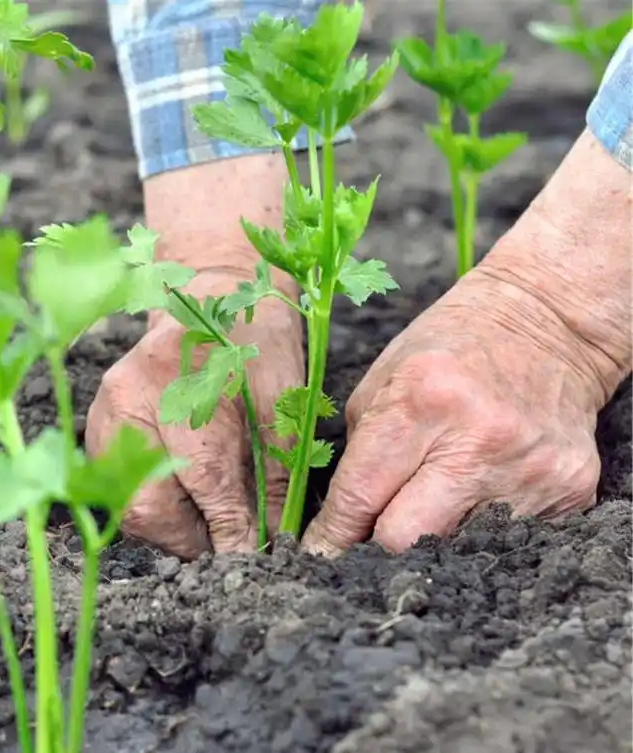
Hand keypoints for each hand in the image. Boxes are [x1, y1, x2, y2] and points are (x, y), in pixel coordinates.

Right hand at [87, 269, 304, 557]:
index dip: (230, 528)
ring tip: (208, 523)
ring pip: (128, 503)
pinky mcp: (98, 424)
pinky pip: (118, 486)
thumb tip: (274, 537)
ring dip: (171, 527)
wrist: (208, 295)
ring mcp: (106, 411)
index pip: (206, 477)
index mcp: (184, 376)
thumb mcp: (282, 396)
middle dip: (192, 538)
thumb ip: (276, 468)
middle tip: (228, 544)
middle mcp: (131, 395)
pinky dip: (152, 503)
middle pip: (150, 501)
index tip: (251, 557)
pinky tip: (182, 499)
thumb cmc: (253, 341)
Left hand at [300, 264, 611, 555]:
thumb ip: (359, 453)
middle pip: (406, 538)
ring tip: (431, 504)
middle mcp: (480, 439)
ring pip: (456, 547)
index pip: (361, 495)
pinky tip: (479, 495)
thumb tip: (339, 526)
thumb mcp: (383, 381)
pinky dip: (481, 528)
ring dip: (434, 537)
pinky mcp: (571, 490)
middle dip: (378, 544)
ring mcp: (530, 470)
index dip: (332, 535)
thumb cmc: (450, 349)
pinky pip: (506, 537)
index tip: (317, 555)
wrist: (551, 324)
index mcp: (422, 400)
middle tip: (368, 537)